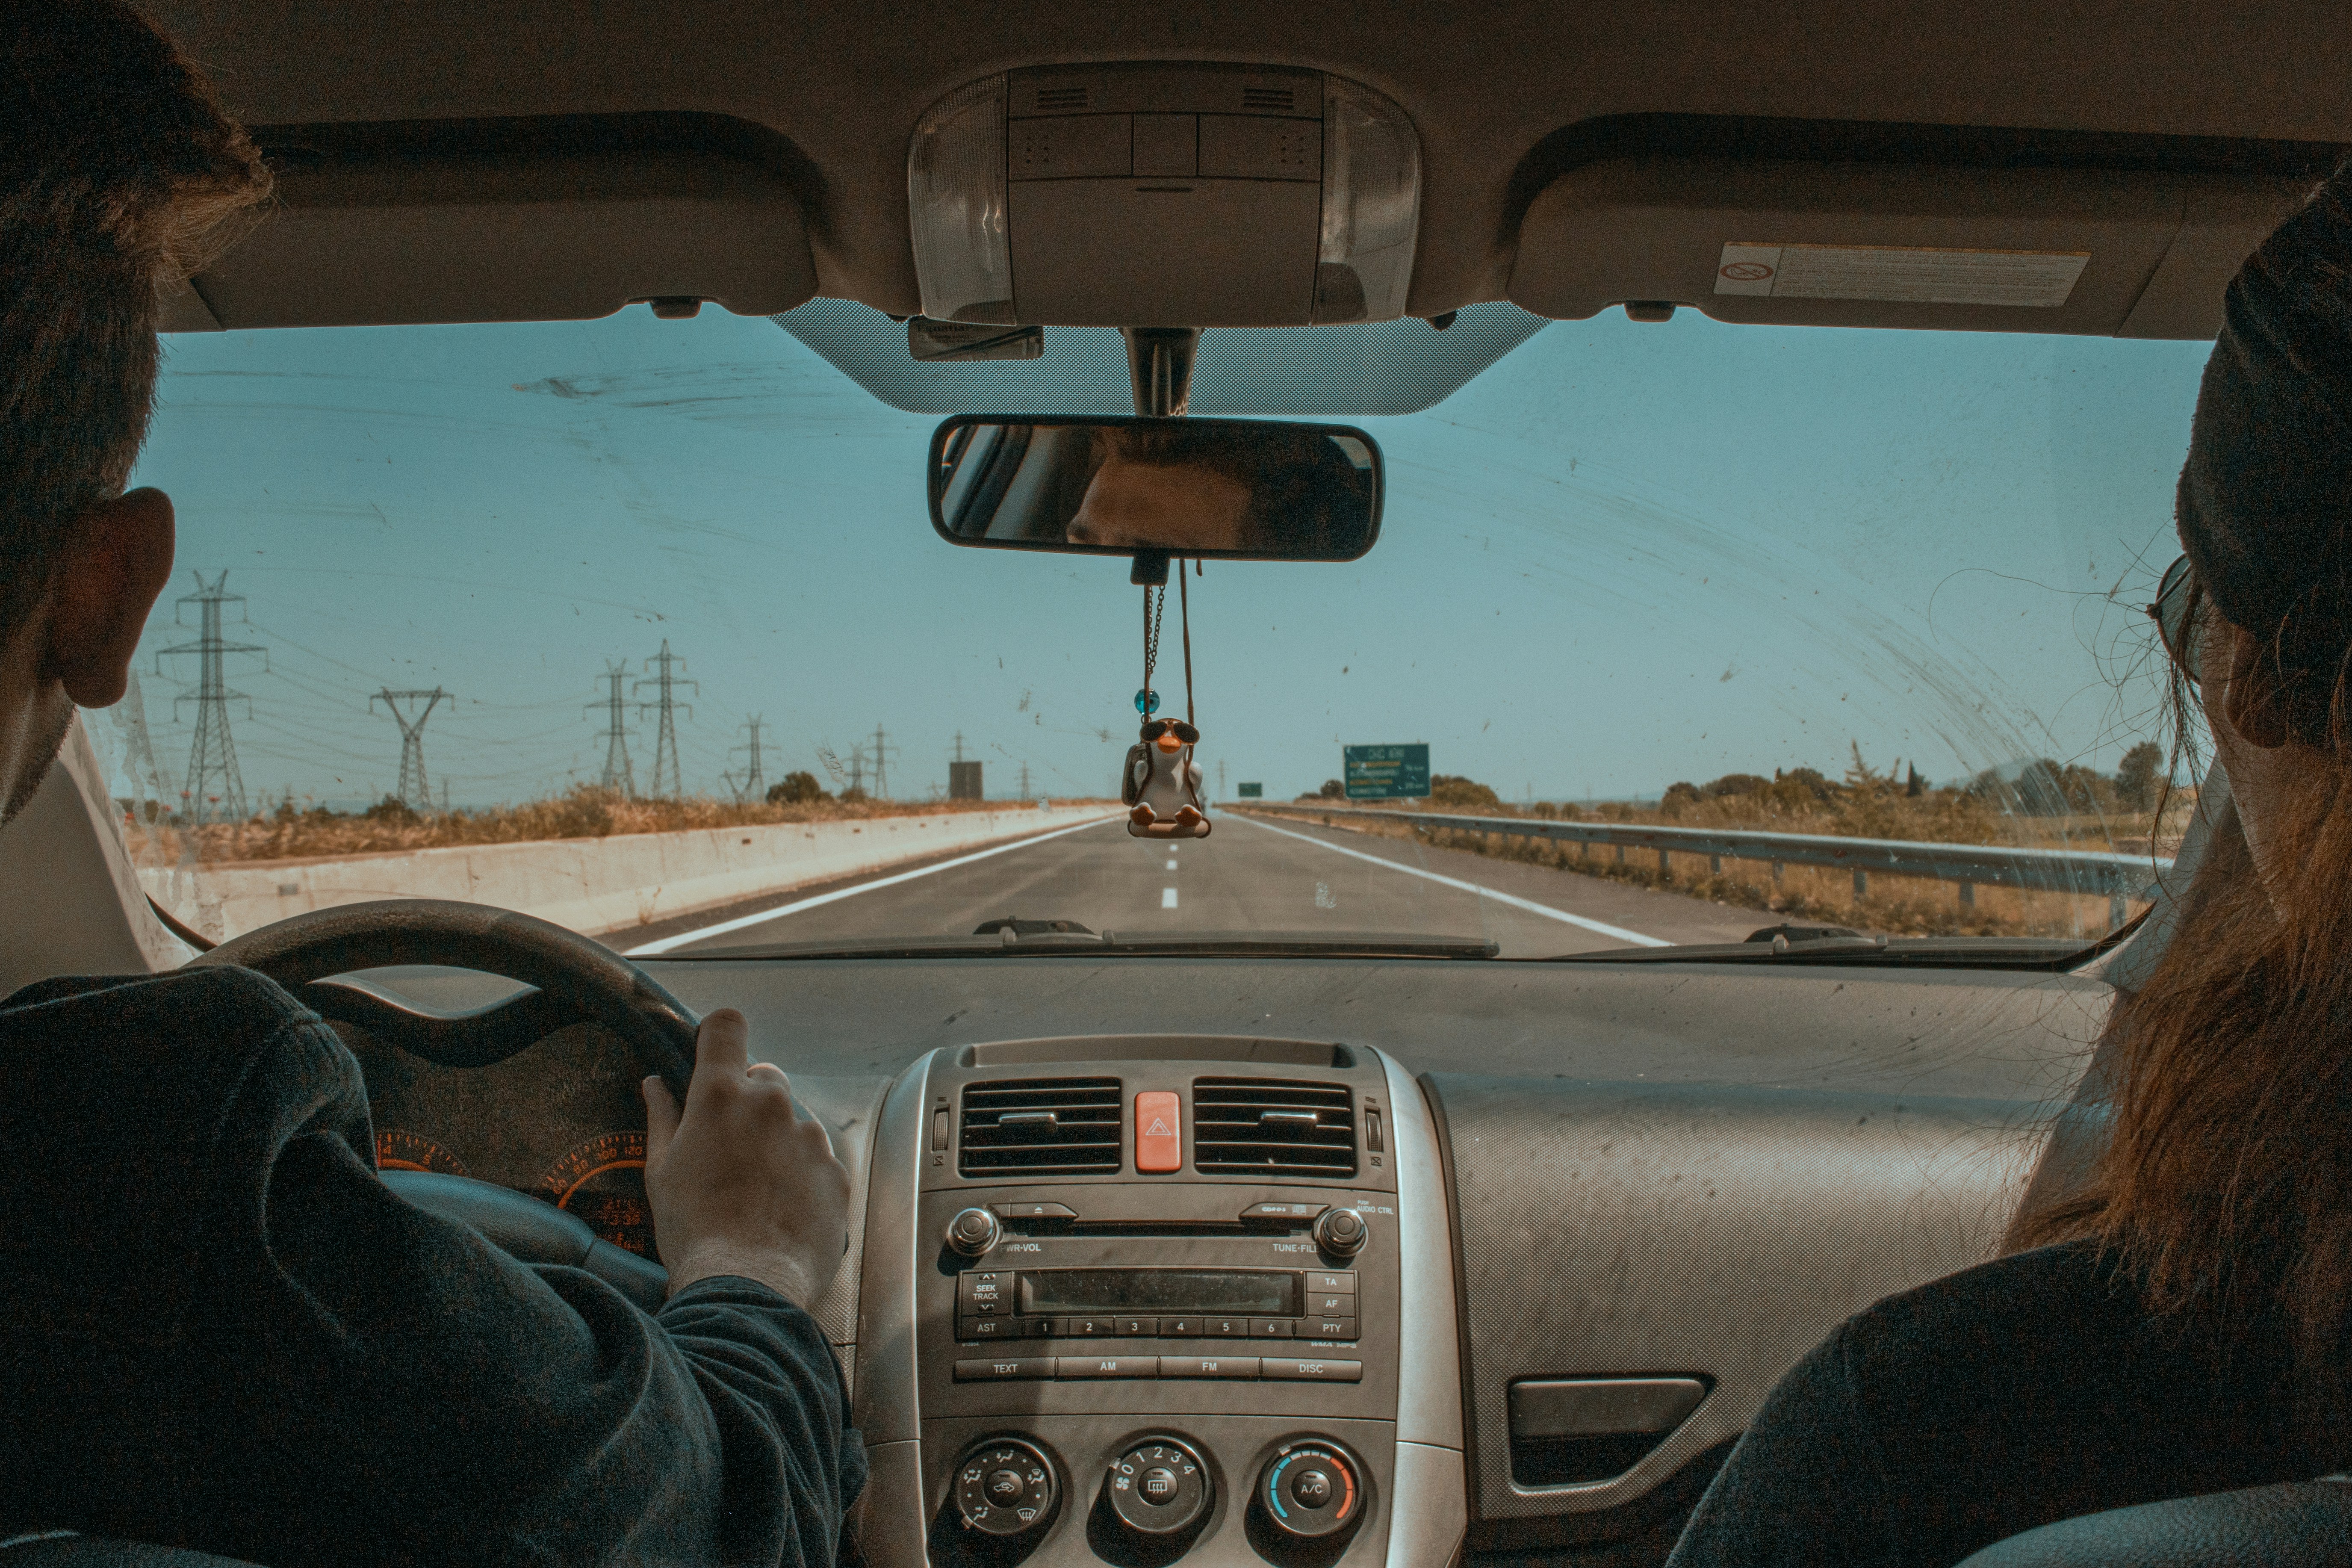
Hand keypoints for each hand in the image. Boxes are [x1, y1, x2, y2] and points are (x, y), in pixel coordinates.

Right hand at [641, 1009, 849, 1305]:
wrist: (746, 1286)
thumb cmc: (692, 1230)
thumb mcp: (660, 1171)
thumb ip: (662, 1118)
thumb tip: (655, 1083)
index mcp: (723, 1096)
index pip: (727, 1026)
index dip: (719, 1034)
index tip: (714, 1054)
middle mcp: (773, 1104)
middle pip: (764, 1077)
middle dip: (748, 1101)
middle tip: (728, 1146)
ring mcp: (809, 1137)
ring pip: (792, 1121)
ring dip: (776, 1140)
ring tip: (754, 1190)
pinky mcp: (836, 1171)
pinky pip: (816, 1158)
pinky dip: (801, 1173)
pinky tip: (780, 1207)